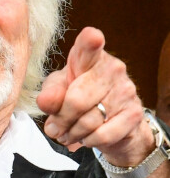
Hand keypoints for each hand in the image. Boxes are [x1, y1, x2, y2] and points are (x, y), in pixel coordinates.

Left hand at [37, 27, 162, 177]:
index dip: (90, 41)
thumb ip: (50, 94)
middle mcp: (112, 68)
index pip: (89, 45)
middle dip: (61, 119)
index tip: (92, 37)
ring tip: (67, 134)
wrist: (111, 123)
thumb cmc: (79, 96)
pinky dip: (88, 140)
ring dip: (72, 133)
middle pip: (77, 99)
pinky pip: (103, 134)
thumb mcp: (57, 91)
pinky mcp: (134, 113)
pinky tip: (85, 138)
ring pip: (89, 120)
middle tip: (54, 128)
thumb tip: (44, 101)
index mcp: (89, 57)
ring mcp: (126, 90)